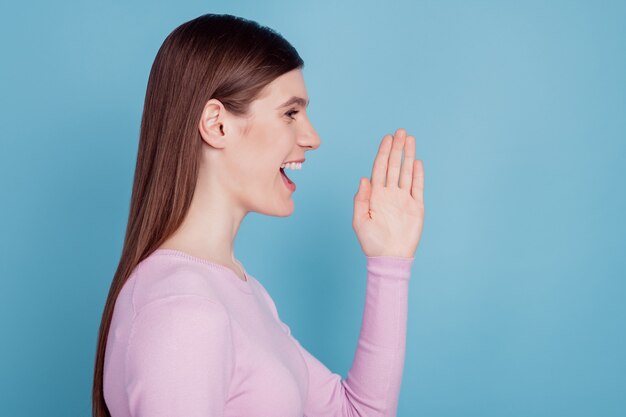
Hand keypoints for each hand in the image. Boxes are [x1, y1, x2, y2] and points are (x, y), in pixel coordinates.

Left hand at [352, 128, 424, 257]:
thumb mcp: (360, 221)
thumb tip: (364, 178)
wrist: (390, 258)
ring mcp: (403, 199)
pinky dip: (418, 175)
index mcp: (376, 195)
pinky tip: (417, 161)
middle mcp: (390, 194)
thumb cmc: (372, 242)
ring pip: (406, 172)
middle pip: (394, 166)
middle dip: (397, 148)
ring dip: (408, 156)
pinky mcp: (416, 207)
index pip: (380, 169)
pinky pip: (417, 187)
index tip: (387, 138)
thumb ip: (361, 199)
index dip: (383, 153)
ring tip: (410, 139)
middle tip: (400, 132)